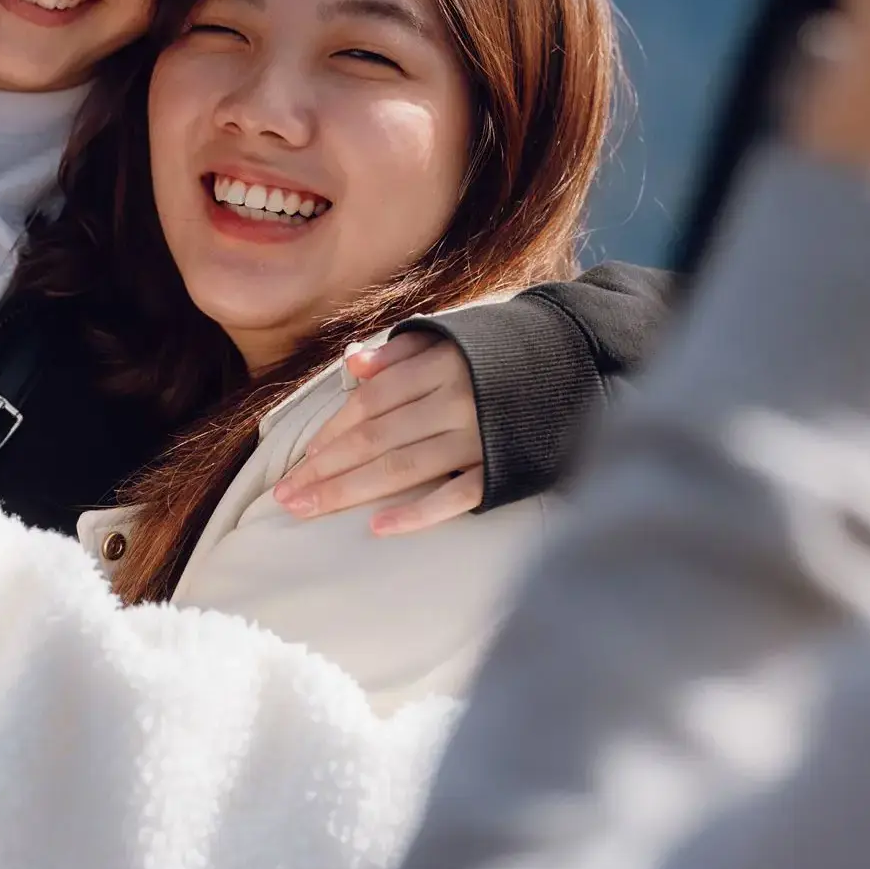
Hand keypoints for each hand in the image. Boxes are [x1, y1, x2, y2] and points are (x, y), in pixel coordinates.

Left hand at [272, 333, 484, 535]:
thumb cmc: (505, 354)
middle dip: (325, 469)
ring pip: (403, 468)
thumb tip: (352, 366)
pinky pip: (457, 496)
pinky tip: (379, 528)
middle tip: (285, 497)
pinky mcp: (504, 469)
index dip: (333, 431)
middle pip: (376, 438)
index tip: (301, 458)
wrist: (584, 364)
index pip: (371, 403)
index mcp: (441, 366)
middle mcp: (456, 400)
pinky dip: (418, 513)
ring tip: (309, 509)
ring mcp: (480, 436)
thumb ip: (402, 353)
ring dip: (350, 491)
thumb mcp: (455, 339)